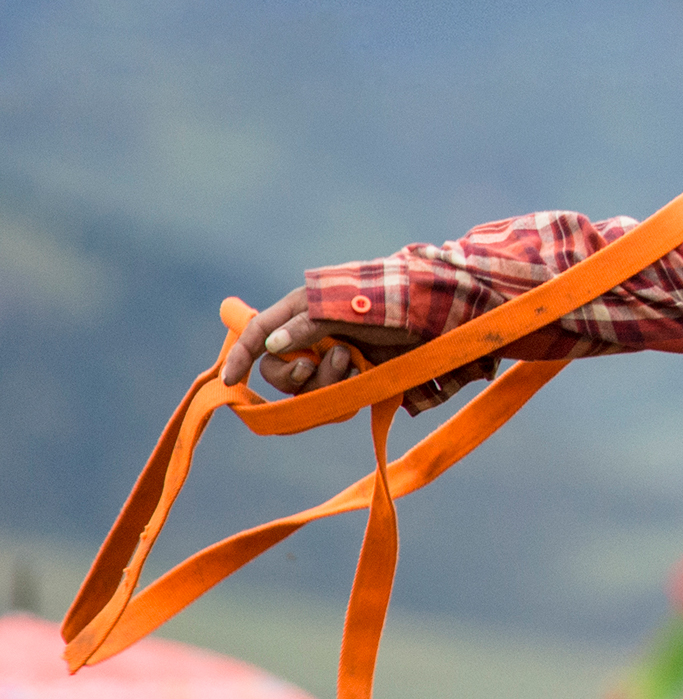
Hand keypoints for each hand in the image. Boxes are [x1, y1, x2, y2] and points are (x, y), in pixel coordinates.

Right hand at [220, 287, 422, 394]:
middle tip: (315, 366)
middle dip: (294, 376)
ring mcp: (332, 357)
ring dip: (325, 381)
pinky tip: (363, 374)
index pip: (259, 332)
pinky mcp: (353, 376)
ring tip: (352, 362)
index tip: (230, 381)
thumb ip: (306, 325)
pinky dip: (343, 391)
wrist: (435, 316)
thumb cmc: (388, 301)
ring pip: (307, 389)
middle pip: (279, 370)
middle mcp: (312, 335)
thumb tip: (271, 345)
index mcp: (302, 310)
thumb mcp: (344, 307)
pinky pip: (333, 398)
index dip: (241, 355)